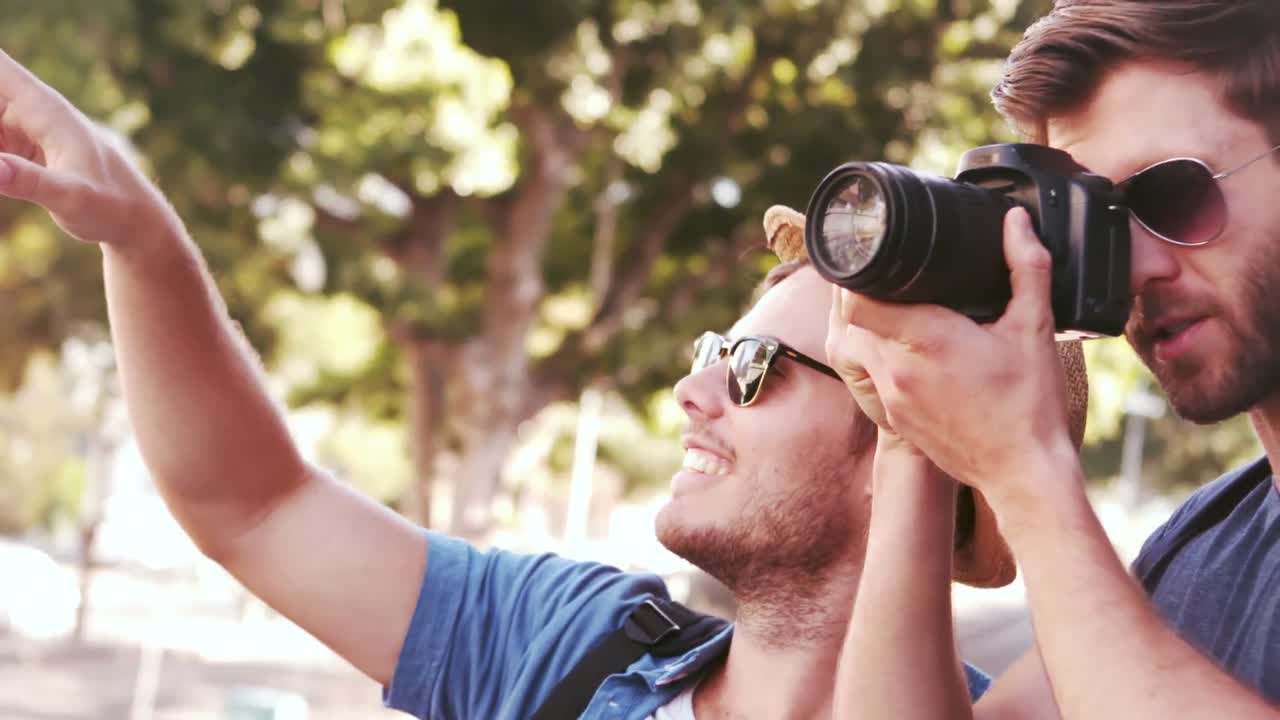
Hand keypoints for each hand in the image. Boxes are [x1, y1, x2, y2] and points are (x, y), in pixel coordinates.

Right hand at [0, 50, 174, 246]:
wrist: (135, 219)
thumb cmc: (111, 205)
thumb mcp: (70, 197)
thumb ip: (30, 181)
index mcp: (45, 108)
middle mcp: (32, 110)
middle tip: (0, 153)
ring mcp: (24, 128)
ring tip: (31, 169)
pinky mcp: (19, 147)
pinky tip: (7, 175)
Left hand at [830, 207, 1077, 507]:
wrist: (1022, 473)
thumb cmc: (1029, 404)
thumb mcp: (1034, 328)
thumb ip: (1026, 268)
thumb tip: (1016, 222)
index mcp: (925, 340)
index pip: (856, 300)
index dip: (856, 275)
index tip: (874, 260)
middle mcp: (896, 370)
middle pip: (848, 320)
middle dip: (859, 294)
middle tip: (884, 275)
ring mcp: (890, 398)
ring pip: (851, 349)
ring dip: (862, 326)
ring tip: (889, 307)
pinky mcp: (894, 419)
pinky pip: (866, 378)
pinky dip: (875, 358)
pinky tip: (902, 348)